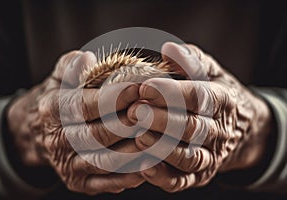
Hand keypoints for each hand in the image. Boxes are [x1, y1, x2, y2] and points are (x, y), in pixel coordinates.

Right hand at [7, 51, 143, 194]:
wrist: (41, 132)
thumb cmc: (61, 98)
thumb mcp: (59, 76)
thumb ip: (72, 65)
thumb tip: (87, 59)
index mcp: (52, 110)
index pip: (85, 105)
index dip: (114, 97)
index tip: (139, 88)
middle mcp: (57, 140)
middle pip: (98, 135)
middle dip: (129, 124)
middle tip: (153, 113)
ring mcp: (68, 165)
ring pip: (105, 161)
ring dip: (134, 152)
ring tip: (158, 139)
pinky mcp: (78, 182)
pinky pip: (105, 183)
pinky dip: (128, 176)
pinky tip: (149, 164)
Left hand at [127, 42, 272, 191]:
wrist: (239, 128)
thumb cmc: (215, 93)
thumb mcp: (210, 71)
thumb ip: (191, 60)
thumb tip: (169, 48)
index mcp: (223, 101)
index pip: (200, 97)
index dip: (172, 93)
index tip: (145, 88)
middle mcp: (219, 131)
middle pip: (192, 128)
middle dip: (162, 121)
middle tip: (134, 113)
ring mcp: (211, 156)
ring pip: (188, 158)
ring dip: (162, 149)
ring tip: (138, 137)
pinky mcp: (201, 175)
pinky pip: (183, 180)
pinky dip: (164, 177)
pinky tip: (144, 167)